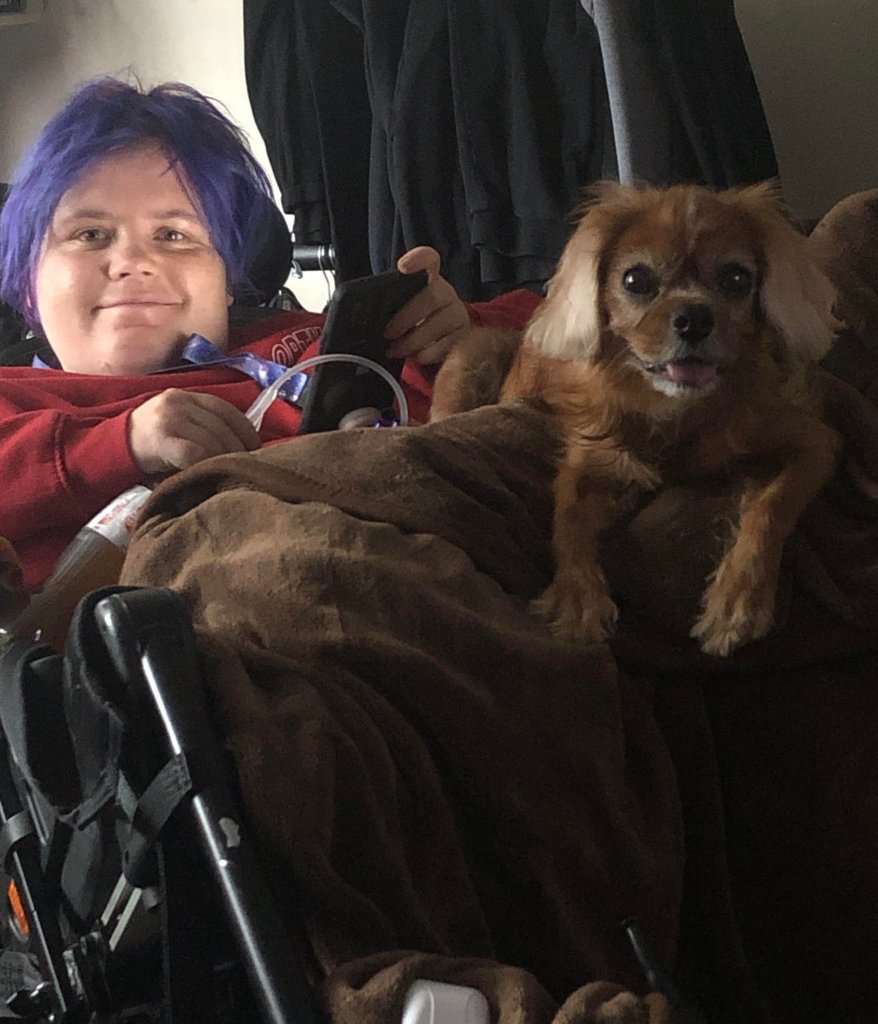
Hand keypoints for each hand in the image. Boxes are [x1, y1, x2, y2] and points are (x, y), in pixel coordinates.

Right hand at [129, 389, 260, 475]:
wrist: (112, 449)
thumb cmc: (151, 442)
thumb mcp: (177, 423)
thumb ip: (203, 425)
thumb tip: (243, 443)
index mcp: (186, 397)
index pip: (226, 409)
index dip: (245, 429)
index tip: (255, 448)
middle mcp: (179, 403)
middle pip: (222, 426)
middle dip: (237, 448)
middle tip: (244, 466)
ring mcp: (170, 419)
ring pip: (212, 441)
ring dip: (224, 459)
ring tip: (229, 473)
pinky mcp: (162, 440)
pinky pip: (195, 454)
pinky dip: (206, 465)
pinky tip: (209, 475)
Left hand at [384, 246, 469, 364]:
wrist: (429, 344)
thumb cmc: (407, 322)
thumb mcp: (395, 307)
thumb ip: (384, 303)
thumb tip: (350, 313)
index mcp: (427, 278)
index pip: (428, 259)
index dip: (418, 259)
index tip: (403, 267)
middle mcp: (446, 292)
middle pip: (432, 296)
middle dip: (407, 317)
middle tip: (387, 333)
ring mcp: (457, 314)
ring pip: (438, 324)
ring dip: (412, 340)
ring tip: (394, 350)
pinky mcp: (462, 337)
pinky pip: (444, 347)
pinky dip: (424, 354)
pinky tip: (413, 356)